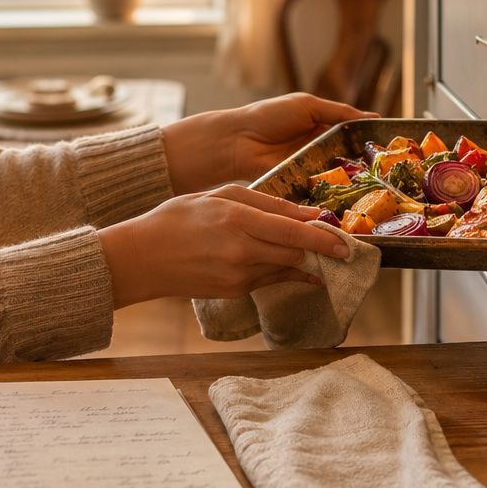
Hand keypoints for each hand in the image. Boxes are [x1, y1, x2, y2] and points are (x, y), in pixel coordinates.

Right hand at [96, 185, 349, 306]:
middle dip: (319, 250)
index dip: (323, 237)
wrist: (142, 258)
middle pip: (295, 252)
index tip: (344, 240)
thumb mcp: (218, 196)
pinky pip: (269, 279)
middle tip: (338, 246)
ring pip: (285, 267)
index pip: (293, 232)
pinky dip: (283, 270)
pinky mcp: (235, 291)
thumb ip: (263, 202)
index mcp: (237, 220)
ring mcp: (238, 275)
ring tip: (316, 253)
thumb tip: (303, 214)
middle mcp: (241, 251)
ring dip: (303, 260)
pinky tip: (294, 267)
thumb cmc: (177, 218)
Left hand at [162, 93, 376, 193]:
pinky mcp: (301, 187)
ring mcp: (311, 170)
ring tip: (378, 191)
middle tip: (392, 177)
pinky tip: (352, 201)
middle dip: (368, 168)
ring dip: (354, 184)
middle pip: (350, 160)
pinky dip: (334, 195)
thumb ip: (339, 112)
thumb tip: (372, 116)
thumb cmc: (268, 117)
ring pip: (339, 178)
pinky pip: (322, 192)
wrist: (238, 142)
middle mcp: (319, 150)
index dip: (371, 143)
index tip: (394, 152)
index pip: (353, 136)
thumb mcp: (307, 105)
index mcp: (322, 127)